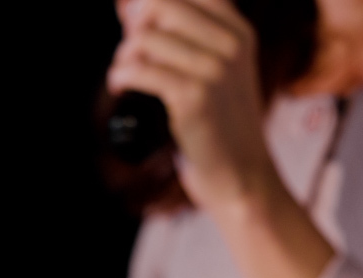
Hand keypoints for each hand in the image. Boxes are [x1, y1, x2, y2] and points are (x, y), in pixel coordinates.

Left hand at [107, 0, 275, 214]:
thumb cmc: (222, 123)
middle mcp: (230, 46)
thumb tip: (126, 5)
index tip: (138, 25)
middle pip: (160, 6)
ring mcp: (215, 72)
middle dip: (134, 25)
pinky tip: (120, 86)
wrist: (242, 176)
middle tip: (130, 51)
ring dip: (123, 56)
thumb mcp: (218, 69)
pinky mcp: (195, 98)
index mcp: (238, 31)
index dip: (150, 5)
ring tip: (126, 74)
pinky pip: (140, 70)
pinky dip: (120, 77)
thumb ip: (183, 34)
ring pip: (145, 39)